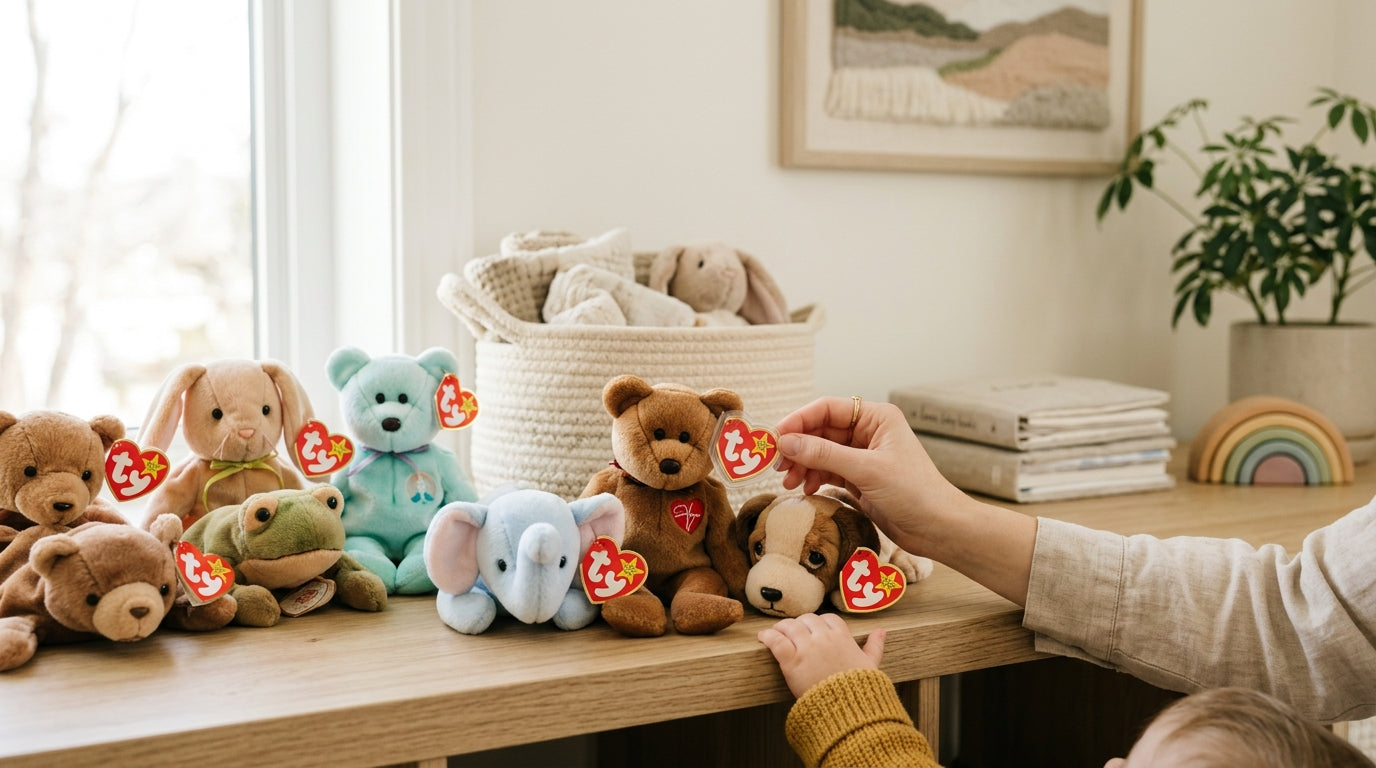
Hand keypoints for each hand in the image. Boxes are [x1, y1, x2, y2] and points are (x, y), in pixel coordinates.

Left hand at [757, 612, 883, 697]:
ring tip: (776, 632)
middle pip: (806, 619)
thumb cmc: (860, 690)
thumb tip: (882, 631)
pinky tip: (763, 637)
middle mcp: (824, 638)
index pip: (828, 619)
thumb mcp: (871, 665)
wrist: (847, 710)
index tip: (814, 630)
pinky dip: (767, 636)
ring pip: (789, 626)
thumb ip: (874, 646)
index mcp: (842, 637)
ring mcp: (806, 648)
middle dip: (800, 624)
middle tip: (793, 632)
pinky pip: (775, 640)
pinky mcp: (791, 661)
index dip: (819, 623)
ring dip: (781, 627)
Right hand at [774, 397, 964, 552]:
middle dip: (797, 447)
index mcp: (876, 417)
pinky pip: (827, 471)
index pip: (827, 408)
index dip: (798, 420)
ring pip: (821, 453)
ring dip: (802, 465)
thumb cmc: (914, 492)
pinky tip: (805, 489)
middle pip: (820, 431)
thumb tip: (786, 442)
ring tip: (788, 482)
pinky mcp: (860, 478)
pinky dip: (813, 478)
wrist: (938, 528)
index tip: (775, 438)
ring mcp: (863, 456)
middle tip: (776, 465)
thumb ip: (824, 455)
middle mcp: (868, 432)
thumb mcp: (866, 470)